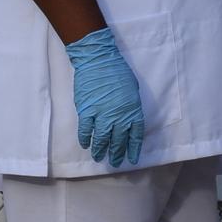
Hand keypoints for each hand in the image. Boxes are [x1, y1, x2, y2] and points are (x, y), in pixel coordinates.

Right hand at [66, 28, 143, 165]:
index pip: (135, 135)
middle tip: (114, 162)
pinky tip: (86, 144)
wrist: (98, 60)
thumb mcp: (133, 89)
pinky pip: (86, 130)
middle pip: (118, 140)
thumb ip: (131, 106)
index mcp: (132, 109)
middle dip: (116, 153)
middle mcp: (119, 115)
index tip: (131, 159)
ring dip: (100, 150)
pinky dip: (86, 139)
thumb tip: (128, 119)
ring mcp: (102, 114)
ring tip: (99, 157)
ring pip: (102, 139)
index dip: (133, 148)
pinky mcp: (86, 111)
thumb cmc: (118, 71)